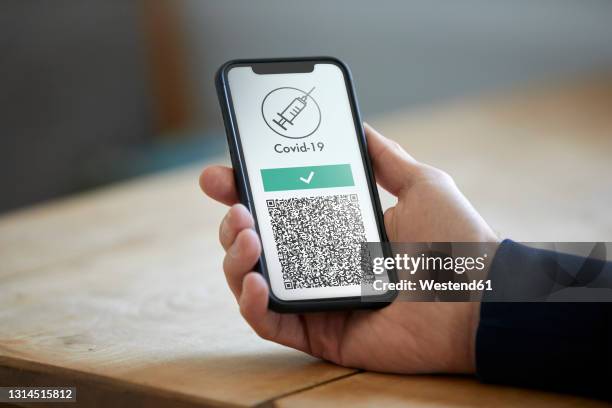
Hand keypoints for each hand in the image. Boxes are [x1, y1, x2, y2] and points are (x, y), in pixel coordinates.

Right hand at [199, 123, 497, 373]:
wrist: (483, 295)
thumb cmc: (456, 240)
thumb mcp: (420, 183)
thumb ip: (384, 156)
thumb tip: (359, 126)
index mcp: (339, 228)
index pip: (280, 209)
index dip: (245, 191)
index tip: (224, 174)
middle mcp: (322, 263)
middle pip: (257, 243)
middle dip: (232, 222)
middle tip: (236, 205)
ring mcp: (319, 298)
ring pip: (252, 281)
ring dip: (235, 256)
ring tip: (245, 233)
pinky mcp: (320, 332)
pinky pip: (270, 322)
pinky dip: (253, 303)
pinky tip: (258, 280)